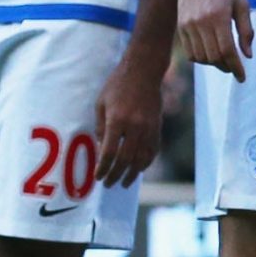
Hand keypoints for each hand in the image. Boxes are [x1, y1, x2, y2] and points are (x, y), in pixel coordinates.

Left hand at [94, 48, 166, 189]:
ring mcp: (149, 127)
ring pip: (142, 158)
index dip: (103, 168)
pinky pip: (153, 150)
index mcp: (117, 120)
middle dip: (116, 174)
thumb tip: (102, 151)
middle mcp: (135, 126)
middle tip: (109, 184)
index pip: (110, 153)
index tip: (98, 177)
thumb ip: (101, 128)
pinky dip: (146, 162)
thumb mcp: (101, 104)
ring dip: (133, 173)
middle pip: (125, 159)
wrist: (144, 72)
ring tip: (125, 183)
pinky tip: (139, 168)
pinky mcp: (157, 126)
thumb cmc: (117, 86)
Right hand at [177, 0, 253, 81]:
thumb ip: (246, 31)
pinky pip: (190, 52)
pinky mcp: (181, 26)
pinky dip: (201, 58)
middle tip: (235, 67)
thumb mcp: (242, 4)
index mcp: (219, 17)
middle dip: (226, 67)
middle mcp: (201, 22)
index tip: (242, 77)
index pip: (227, 51)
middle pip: (213, 57)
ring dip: (213, 64)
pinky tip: (210, 53)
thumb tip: (248, 55)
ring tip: (224, 59)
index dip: (236, 67)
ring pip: (200, 57)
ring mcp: (188, 25)